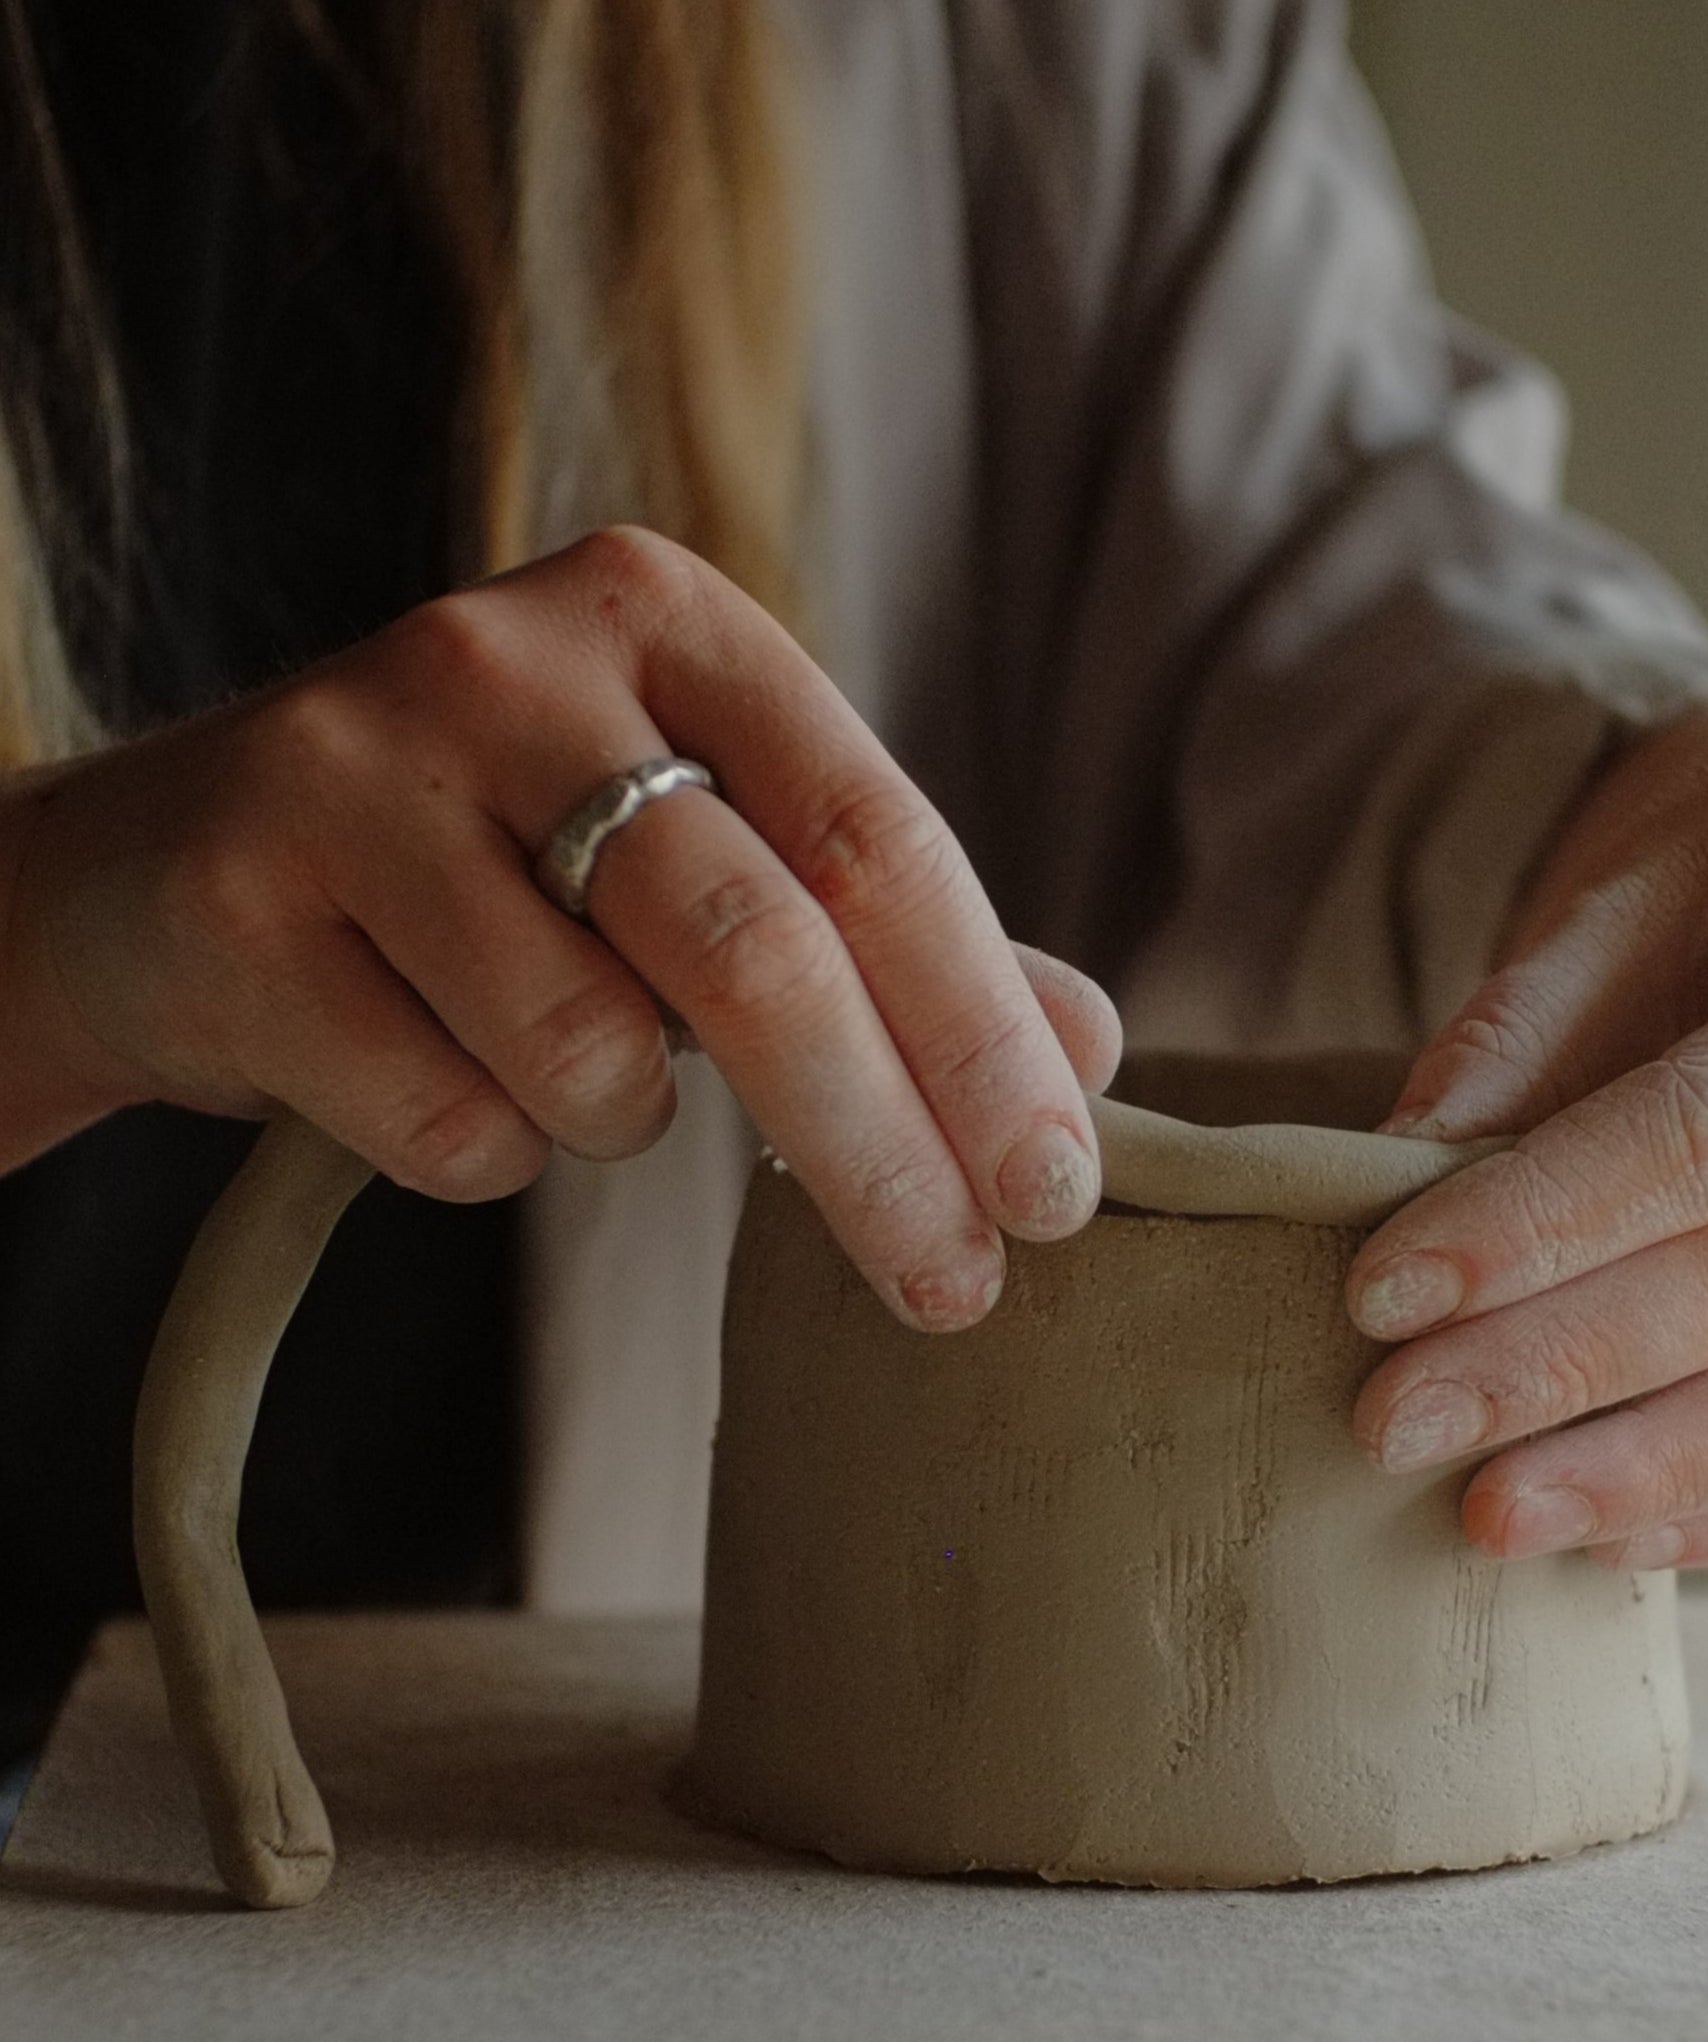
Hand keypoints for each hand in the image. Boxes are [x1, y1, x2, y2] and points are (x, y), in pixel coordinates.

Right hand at [0, 527, 1119, 1327]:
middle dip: (877, 1151)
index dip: (983, 1031)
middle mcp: (511, 659)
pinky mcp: (235, 898)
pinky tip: (415, 1060)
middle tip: (958, 1292)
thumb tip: (1092, 1049)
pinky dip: (475, 1145)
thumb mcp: (693, 859)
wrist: (153, 883)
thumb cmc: (486, 874)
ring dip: (609, 1121)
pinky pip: (447, 1120)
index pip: (879, 837)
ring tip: (549, 1059)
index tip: (1060, 1193)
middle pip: (755, 948)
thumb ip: (887, 941)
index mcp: (667, 621)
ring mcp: (355, 766)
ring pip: (589, 1053)